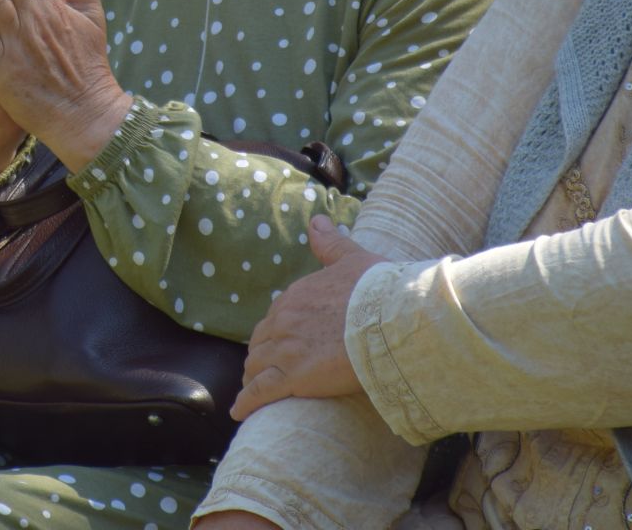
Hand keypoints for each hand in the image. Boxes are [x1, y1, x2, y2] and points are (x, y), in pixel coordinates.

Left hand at [231, 216, 385, 419]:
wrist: (391, 320)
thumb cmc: (378, 291)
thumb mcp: (352, 258)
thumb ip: (330, 243)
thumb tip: (316, 220)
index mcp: (295, 296)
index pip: (275, 317)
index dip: (276, 331)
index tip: (280, 341)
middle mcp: (283, 320)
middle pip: (261, 342)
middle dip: (260, 354)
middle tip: (263, 368)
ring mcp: (285, 350)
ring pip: (256, 366)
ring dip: (253, 377)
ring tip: (252, 389)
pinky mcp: (293, 377)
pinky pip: (260, 392)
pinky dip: (247, 402)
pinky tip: (239, 412)